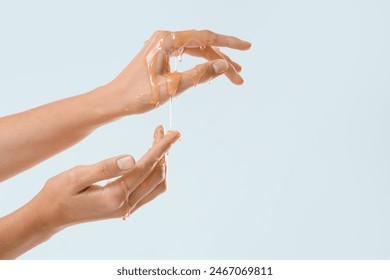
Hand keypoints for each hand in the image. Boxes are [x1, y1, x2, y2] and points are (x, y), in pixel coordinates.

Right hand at [30, 126, 179, 230]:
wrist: (49, 215)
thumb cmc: (58, 193)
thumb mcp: (77, 176)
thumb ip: (105, 168)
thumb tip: (133, 158)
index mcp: (115, 195)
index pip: (146, 167)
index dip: (161, 147)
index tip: (174, 132)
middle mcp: (126, 205)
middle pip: (157, 176)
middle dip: (163, 151)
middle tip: (162, 130)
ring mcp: (127, 208)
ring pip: (157, 185)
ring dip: (161, 162)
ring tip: (157, 141)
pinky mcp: (124, 207)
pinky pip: (149, 190)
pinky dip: (154, 172)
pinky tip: (149, 158)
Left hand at [108, 29, 251, 113]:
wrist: (115, 101)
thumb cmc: (139, 95)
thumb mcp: (173, 86)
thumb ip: (200, 74)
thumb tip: (224, 65)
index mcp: (167, 41)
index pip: (206, 37)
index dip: (229, 43)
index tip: (247, 47)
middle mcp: (165, 39)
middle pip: (202, 44)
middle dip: (223, 58)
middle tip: (240, 74)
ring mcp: (162, 46)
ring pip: (195, 51)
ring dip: (213, 62)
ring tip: (231, 76)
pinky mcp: (159, 56)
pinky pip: (185, 56)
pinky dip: (199, 64)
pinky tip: (209, 73)